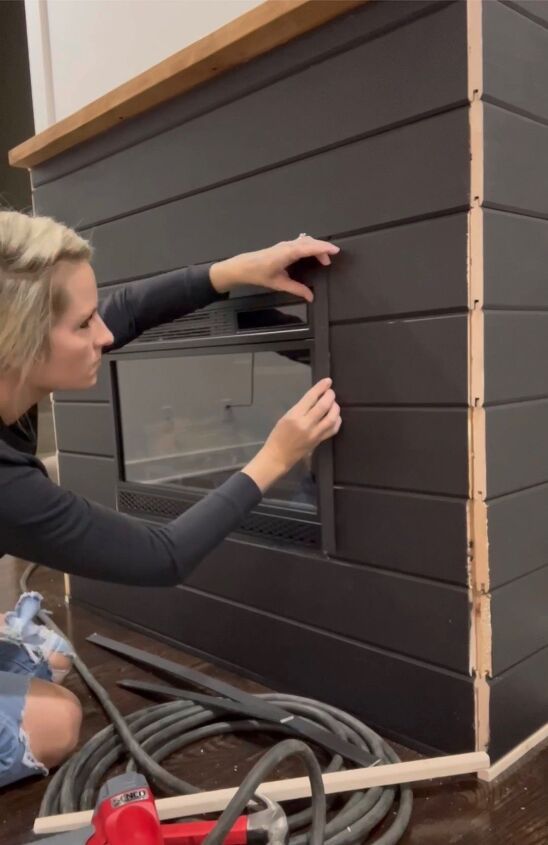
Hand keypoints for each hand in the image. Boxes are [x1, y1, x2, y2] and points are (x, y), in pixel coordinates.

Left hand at [209, 236, 339, 301]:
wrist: (244, 266)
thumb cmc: (260, 274)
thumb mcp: (279, 284)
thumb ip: (296, 289)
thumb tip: (311, 297)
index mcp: (287, 253)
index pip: (309, 248)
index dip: (323, 248)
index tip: (335, 250)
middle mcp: (287, 246)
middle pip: (309, 242)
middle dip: (322, 249)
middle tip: (331, 259)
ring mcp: (285, 244)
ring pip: (305, 241)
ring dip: (316, 247)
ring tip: (324, 259)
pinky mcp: (283, 246)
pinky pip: (300, 242)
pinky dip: (310, 246)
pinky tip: (312, 252)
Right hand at [242, 378, 340, 492]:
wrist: (278, 456)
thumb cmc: (278, 436)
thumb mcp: (285, 417)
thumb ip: (300, 408)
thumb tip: (315, 399)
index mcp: (294, 416)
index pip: (311, 397)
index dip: (321, 387)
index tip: (327, 381)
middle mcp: (306, 424)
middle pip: (324, 406)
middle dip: (330, 396)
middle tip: (331, 392)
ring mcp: (314, 434)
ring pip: (332, 418)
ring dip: (335, 408)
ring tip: (333, 404)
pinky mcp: (319, 441)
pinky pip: (333, 429)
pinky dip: (337, 421)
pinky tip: (335, 416)